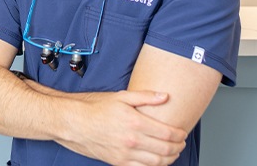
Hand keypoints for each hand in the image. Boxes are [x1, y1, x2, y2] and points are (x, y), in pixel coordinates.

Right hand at [56, 90, 186, 165]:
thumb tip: (165, 96)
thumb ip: (145, 97)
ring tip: (172, 152)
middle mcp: (132, 141)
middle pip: (165, 150)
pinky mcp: (118, 162)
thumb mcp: (121, 97)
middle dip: (178, 147)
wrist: (74, 123)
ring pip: (157, 163)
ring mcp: (125, 154)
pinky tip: (157, 161)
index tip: (182, 132)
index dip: (179, 134)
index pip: (167, 133)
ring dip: (169, 159)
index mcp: (135, 123)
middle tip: (181, 142)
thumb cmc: (95, 108)